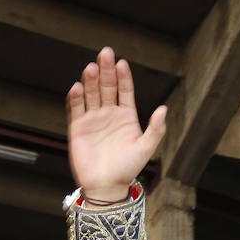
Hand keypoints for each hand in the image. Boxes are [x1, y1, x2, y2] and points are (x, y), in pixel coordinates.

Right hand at [65, 47, 166, 201]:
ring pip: (90, 94)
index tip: (121, 63)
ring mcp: (93, 119)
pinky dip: (75, 98)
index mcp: (126, 116)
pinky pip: (75, 109)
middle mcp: (109, 114)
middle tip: (105, 53)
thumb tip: (164, 108)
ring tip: (90, 68)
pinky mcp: (77, 127)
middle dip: (105, 70)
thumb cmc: (128, 169)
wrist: (107, 186)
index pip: (124, 90)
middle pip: (106, 86)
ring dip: (90, 81)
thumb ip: (156, 129)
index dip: (123, 77)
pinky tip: (77, 87)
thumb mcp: (146, 148)